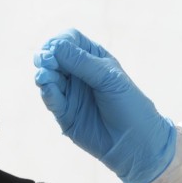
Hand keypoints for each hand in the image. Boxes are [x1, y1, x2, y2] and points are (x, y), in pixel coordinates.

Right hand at [34, 30, 175, 182]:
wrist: (137, 142)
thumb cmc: (130, 105)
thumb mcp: (109, 78)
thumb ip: (81, 62)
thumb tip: (54, 46)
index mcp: (93, 58)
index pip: (70, 40)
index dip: (59, 41)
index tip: (54, 47)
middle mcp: (79, 73)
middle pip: (54, 57)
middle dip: (47, 56)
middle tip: (45, 60)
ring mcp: (71, 93)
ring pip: (48, 77)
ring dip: (44, 74)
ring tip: (44, 75)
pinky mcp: (65, 113)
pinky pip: (51, 100)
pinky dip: (47, 93)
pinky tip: (47, 88)